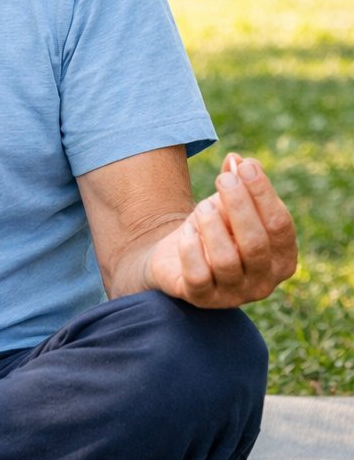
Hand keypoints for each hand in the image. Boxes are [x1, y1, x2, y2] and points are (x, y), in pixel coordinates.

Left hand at [148, 153, 297, 307]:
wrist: (177, 258)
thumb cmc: (214, 229)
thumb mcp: (228, 203)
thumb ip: (237, 182)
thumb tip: (236, 160)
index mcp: (282, 259)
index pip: (280, 225)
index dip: (263, 193)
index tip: (245, 166)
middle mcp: (263, 283)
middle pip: (256, 243)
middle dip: (239, 206)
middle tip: (222, 179)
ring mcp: (232, 296)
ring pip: (226, 260)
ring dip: (212, 226)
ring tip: (202, 207)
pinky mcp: (202, 300)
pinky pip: (198, 275)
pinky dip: (191, 249)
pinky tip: (187, 232)